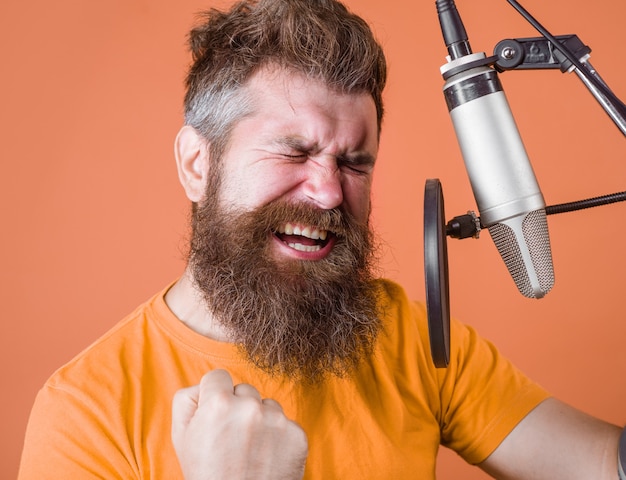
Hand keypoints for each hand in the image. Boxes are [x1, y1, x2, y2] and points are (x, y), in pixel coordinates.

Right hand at [171, 369, 307, 479]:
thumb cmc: (207, 475)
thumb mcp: (182, 437)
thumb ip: (188, 400)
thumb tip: (203, 385)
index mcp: (219, 404)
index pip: (218, 376)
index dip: (214, 394)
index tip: (216, 413)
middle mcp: (250, 407)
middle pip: (244, 389)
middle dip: (237, 407)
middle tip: (231, 439)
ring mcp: (277, 420)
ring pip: (267, 405)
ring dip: (259, 420)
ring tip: (249, 450)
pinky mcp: (297, 435)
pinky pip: (285, 423)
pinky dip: (278, 436)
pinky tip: (266, 456)